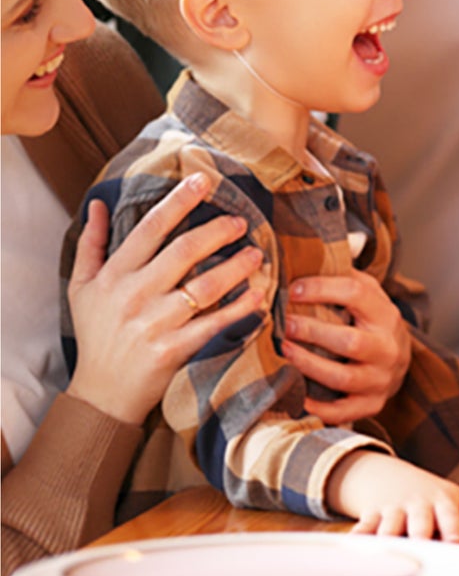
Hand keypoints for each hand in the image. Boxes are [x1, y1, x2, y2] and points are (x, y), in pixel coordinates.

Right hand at [68, 174, 264, 425]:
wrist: (101, 396)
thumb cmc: (96, 334)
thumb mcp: (81, 288)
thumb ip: (91, 244)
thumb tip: (99, 204)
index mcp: (114, 276)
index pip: (150, 228)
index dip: (178, 201)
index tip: (204, 179)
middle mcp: (133, 296)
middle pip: (184, 252)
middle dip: (218, 230)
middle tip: (241, 221)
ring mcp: (153, 324)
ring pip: (204, 287)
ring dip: (236, 267)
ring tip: (257, 254)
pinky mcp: (172, 351)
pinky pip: (213, 324)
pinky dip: (240, 310)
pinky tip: (259, 296)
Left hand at [282, 271, 410, 423]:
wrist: (398, 359)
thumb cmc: (371, 321)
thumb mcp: (367, 294)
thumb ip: (344, 276)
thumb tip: (307, 253)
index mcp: (386, 314)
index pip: (356, 294)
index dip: (322, 289)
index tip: (294, 288)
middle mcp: (388, 347)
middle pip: (349, 341)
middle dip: (312, 331)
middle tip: (282, 324)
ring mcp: (381, 379)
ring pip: (342, 378)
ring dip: (308, 366)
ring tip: (283, 353)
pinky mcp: (372, 404)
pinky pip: (343, 411)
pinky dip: (318, 406)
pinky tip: (296, 393)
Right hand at [328, 450, 458, 540]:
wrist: (390, 476)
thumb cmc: (427, 494)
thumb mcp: (451, 496)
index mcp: (441, 500)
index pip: (450, 515)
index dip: (452, 529)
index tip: (454, 544)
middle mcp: (417, 504)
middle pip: (419, 523)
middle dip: (420, 537)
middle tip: (421, 552)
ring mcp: (393, 509)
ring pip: (390, 527)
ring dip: (389, 539)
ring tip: (389, 554)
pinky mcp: (371, 515)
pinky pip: (363, 527)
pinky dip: (358, 537)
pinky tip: (355, 547)